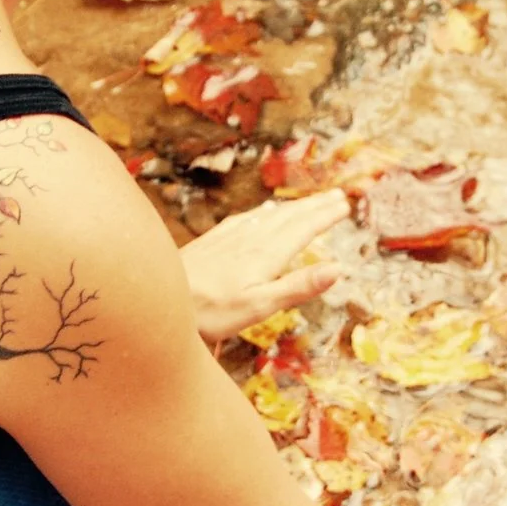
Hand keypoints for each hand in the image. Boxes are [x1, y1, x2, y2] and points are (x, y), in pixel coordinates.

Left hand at [178, 189, 351, 344]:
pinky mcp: (213, 240)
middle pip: (289, 217)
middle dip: (314, 206)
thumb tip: (338, 269)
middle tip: (336, 195)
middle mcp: (250, 239)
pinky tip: (263, 212)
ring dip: (293, 207)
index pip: (303, 229)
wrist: (162, 298)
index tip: (344, 205)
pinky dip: (264, 212)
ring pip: (269, 215)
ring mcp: (230, 237)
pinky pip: (247, 218)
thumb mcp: (261, 305)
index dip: (325, 216)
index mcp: (266, 254)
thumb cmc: (212, 311)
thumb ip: (299, 286)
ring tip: (309, 201)